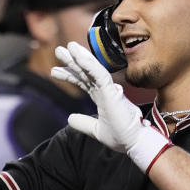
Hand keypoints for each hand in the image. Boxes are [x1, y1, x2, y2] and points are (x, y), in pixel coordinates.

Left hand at [51, 42, 170, 172]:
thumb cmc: (121, 136)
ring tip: (66, 47)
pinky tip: (79, 56)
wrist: (134, 143)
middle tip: (58, 50)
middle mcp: (104, 91)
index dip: (69, 75)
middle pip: (85, 72)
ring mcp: (109, 90)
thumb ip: (83, 123)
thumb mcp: (96, 130)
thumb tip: (69, 118)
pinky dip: (89, 64)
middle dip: (71, 61)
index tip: (55, 71)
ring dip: (79, 57)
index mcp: (101, 97)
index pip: (83, 81)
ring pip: (92, 69)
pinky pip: (99, 74)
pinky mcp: (112, 92)